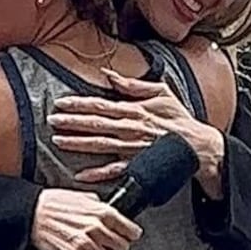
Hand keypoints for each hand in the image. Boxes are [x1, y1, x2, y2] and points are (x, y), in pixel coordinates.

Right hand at [30, 187, 141, 249]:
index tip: (128, 236)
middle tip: (107, 243)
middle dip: (116, 246)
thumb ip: (100, 206)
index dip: (130, 234)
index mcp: (102, 212)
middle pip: (122, 247)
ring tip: (91, 249)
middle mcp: (96, 228)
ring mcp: (86, 244)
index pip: (130, 230)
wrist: (31, 212)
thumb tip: (111, 212)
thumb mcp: (82, 196)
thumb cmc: (53, 203)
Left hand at [49, 73, 226, 198]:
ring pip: (99, 145)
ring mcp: (132, 148)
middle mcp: (130, 128)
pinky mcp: (137, 166)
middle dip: (71, 122)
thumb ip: (132, 84)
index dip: (79, 103)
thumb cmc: (179, 119)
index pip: (100, 104)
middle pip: (95, 124)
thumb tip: (109, 74)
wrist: (198, 146)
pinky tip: (80, 176)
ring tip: (59, 141)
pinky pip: (114, 171)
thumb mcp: (160, 92)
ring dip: (78, 144)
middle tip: (52, 121)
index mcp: (133, 110)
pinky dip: (96, 174)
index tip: (61, 103)